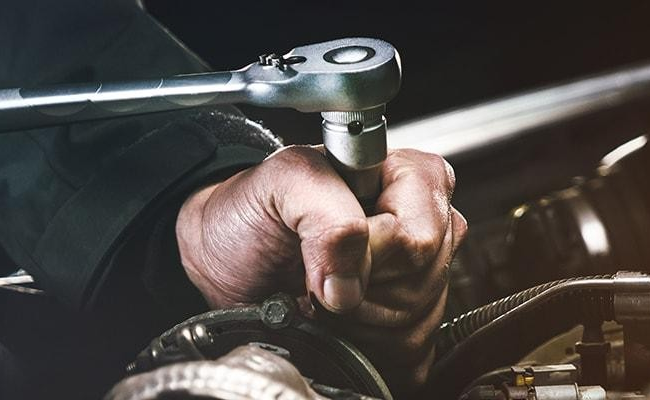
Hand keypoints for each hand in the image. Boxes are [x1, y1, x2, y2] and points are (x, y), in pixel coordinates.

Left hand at [175, 146, 466, 389]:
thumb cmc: (254, 213)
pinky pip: (407, 349)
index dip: (374, 247)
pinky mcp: (409, 326)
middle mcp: (423, 224)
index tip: (327, 248)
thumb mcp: (282, 182)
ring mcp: (422, 278)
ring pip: (416, 318)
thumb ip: (326, 212)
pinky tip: (334, 319)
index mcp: (407, 177)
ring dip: (355, 317)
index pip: (420, 231)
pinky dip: (359, 342)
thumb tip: (349, 284)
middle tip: (317, 270)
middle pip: (422, 277)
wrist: (226, 260)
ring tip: (320, 292)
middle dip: (360, 284)